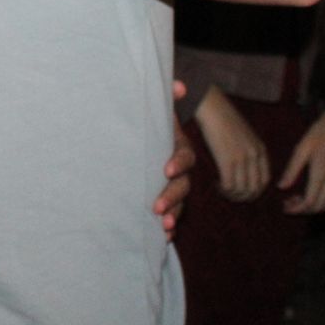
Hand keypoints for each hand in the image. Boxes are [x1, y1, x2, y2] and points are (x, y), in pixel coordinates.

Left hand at [154, 82, 194, 238]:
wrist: (140, 130)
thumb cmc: (147, 118)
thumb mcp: (155, 105)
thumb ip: (167, 94)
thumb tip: (179, 84)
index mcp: (177, 146)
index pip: (184, 156)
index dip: (178, 162)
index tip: (166, 169)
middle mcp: (178, 167)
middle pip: (182, 185)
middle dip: (171, 197)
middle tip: (157, 209)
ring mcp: (172, 183)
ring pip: (178, 202)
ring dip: (172, 215)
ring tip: (163, 228)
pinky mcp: (162, 195)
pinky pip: (170, 212)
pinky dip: (167, 225)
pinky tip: (161, 239)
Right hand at [194, 85, 269, 201]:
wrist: (212, 106)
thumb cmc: (223, 118)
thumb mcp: (244, 135)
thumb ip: (248, 150)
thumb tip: (243, 169)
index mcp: (260, 149)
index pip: (264, 180)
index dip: (254, 190)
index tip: (241, 190)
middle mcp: (254, 156)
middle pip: (255, 188)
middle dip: (243, 196)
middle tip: (230, 194)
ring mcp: (242, 158)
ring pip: (242, 190)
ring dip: (232, 195)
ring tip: (222, 189)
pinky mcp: (227, 160)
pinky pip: (229, 185)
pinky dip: (223, 189)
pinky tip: (216, 184)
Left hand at [278, 100, 324, 214]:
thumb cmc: (320, 133)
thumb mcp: (302, 149)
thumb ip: (292, 170)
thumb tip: (281, 187)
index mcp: (320, 175)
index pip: (309, 203)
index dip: (296, 209)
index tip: (285, 207)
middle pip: (319, 206)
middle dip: (303, 210)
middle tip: (289, 203)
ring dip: (315, 207)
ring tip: (300, 200)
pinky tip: (317, 196)